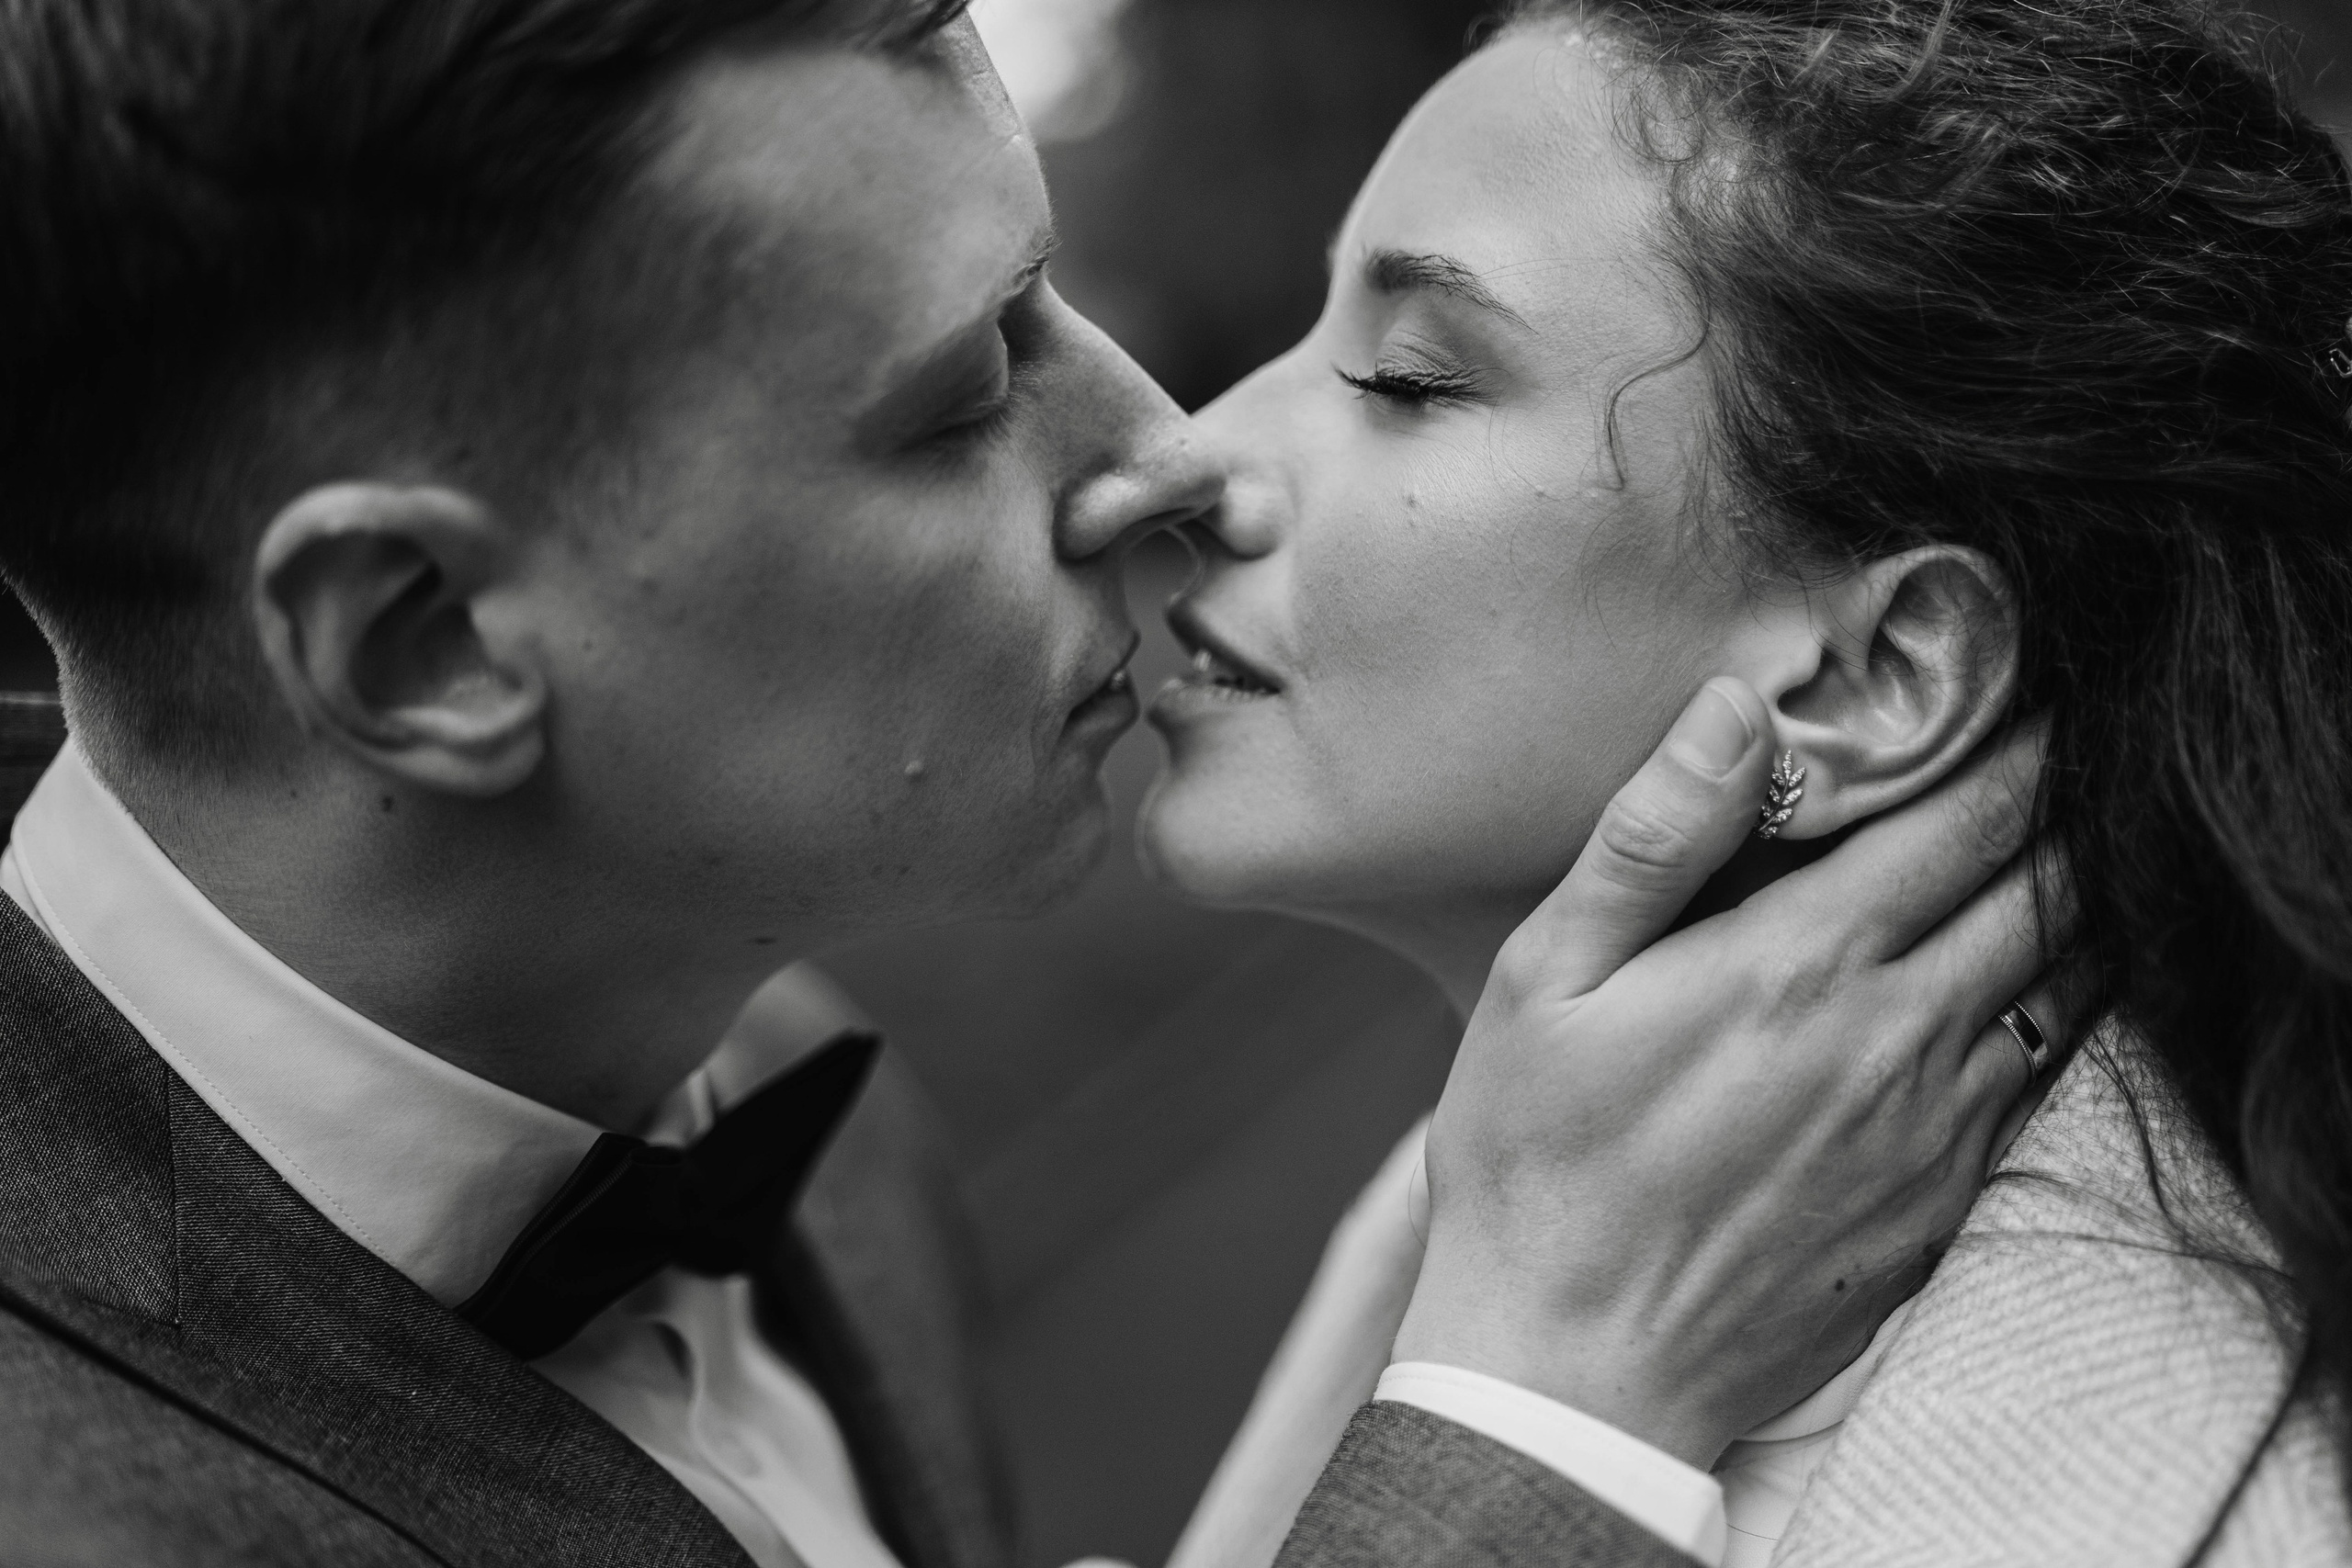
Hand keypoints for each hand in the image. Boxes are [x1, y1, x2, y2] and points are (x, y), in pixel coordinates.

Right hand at [1391, 677, 2074, 1468]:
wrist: (1575, 1366)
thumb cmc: (1537, 1164)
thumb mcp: (1546, 979)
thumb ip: (1652, 836)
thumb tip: (1736, 709)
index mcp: (1803, 965)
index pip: (1968, 820)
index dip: (2015, 748)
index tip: (2024, 703)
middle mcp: (1899, 1039)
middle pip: (2043, 893)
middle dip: (2056, 816)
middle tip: (2046, 766)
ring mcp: (1935, 1132)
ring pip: (2060, 987)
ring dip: (2064, 913)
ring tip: (2037, 863)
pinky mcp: (1942, 1206)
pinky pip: (2035, 1083)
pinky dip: (2043, 1015)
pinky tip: (2002, 995)